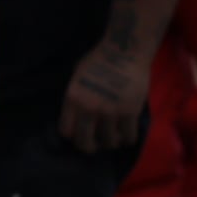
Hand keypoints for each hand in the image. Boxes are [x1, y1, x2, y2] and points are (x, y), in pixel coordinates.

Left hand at [59, 37, 150, 151]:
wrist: (124, 50)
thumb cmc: (98, 60)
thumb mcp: (77, 76)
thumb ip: (75, 96)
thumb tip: (75, 115)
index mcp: (73, 99)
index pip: (66, 131)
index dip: (73, 134)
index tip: (78, 132)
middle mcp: (89, 108)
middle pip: (85, 143)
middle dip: (90, 146)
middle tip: (95, 143)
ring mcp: (110, 112)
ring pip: (109, 143)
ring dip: (111, 142)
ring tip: (113, 136)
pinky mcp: (130, 112)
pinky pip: (129, 137)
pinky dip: (128, 139)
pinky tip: (127, 134)